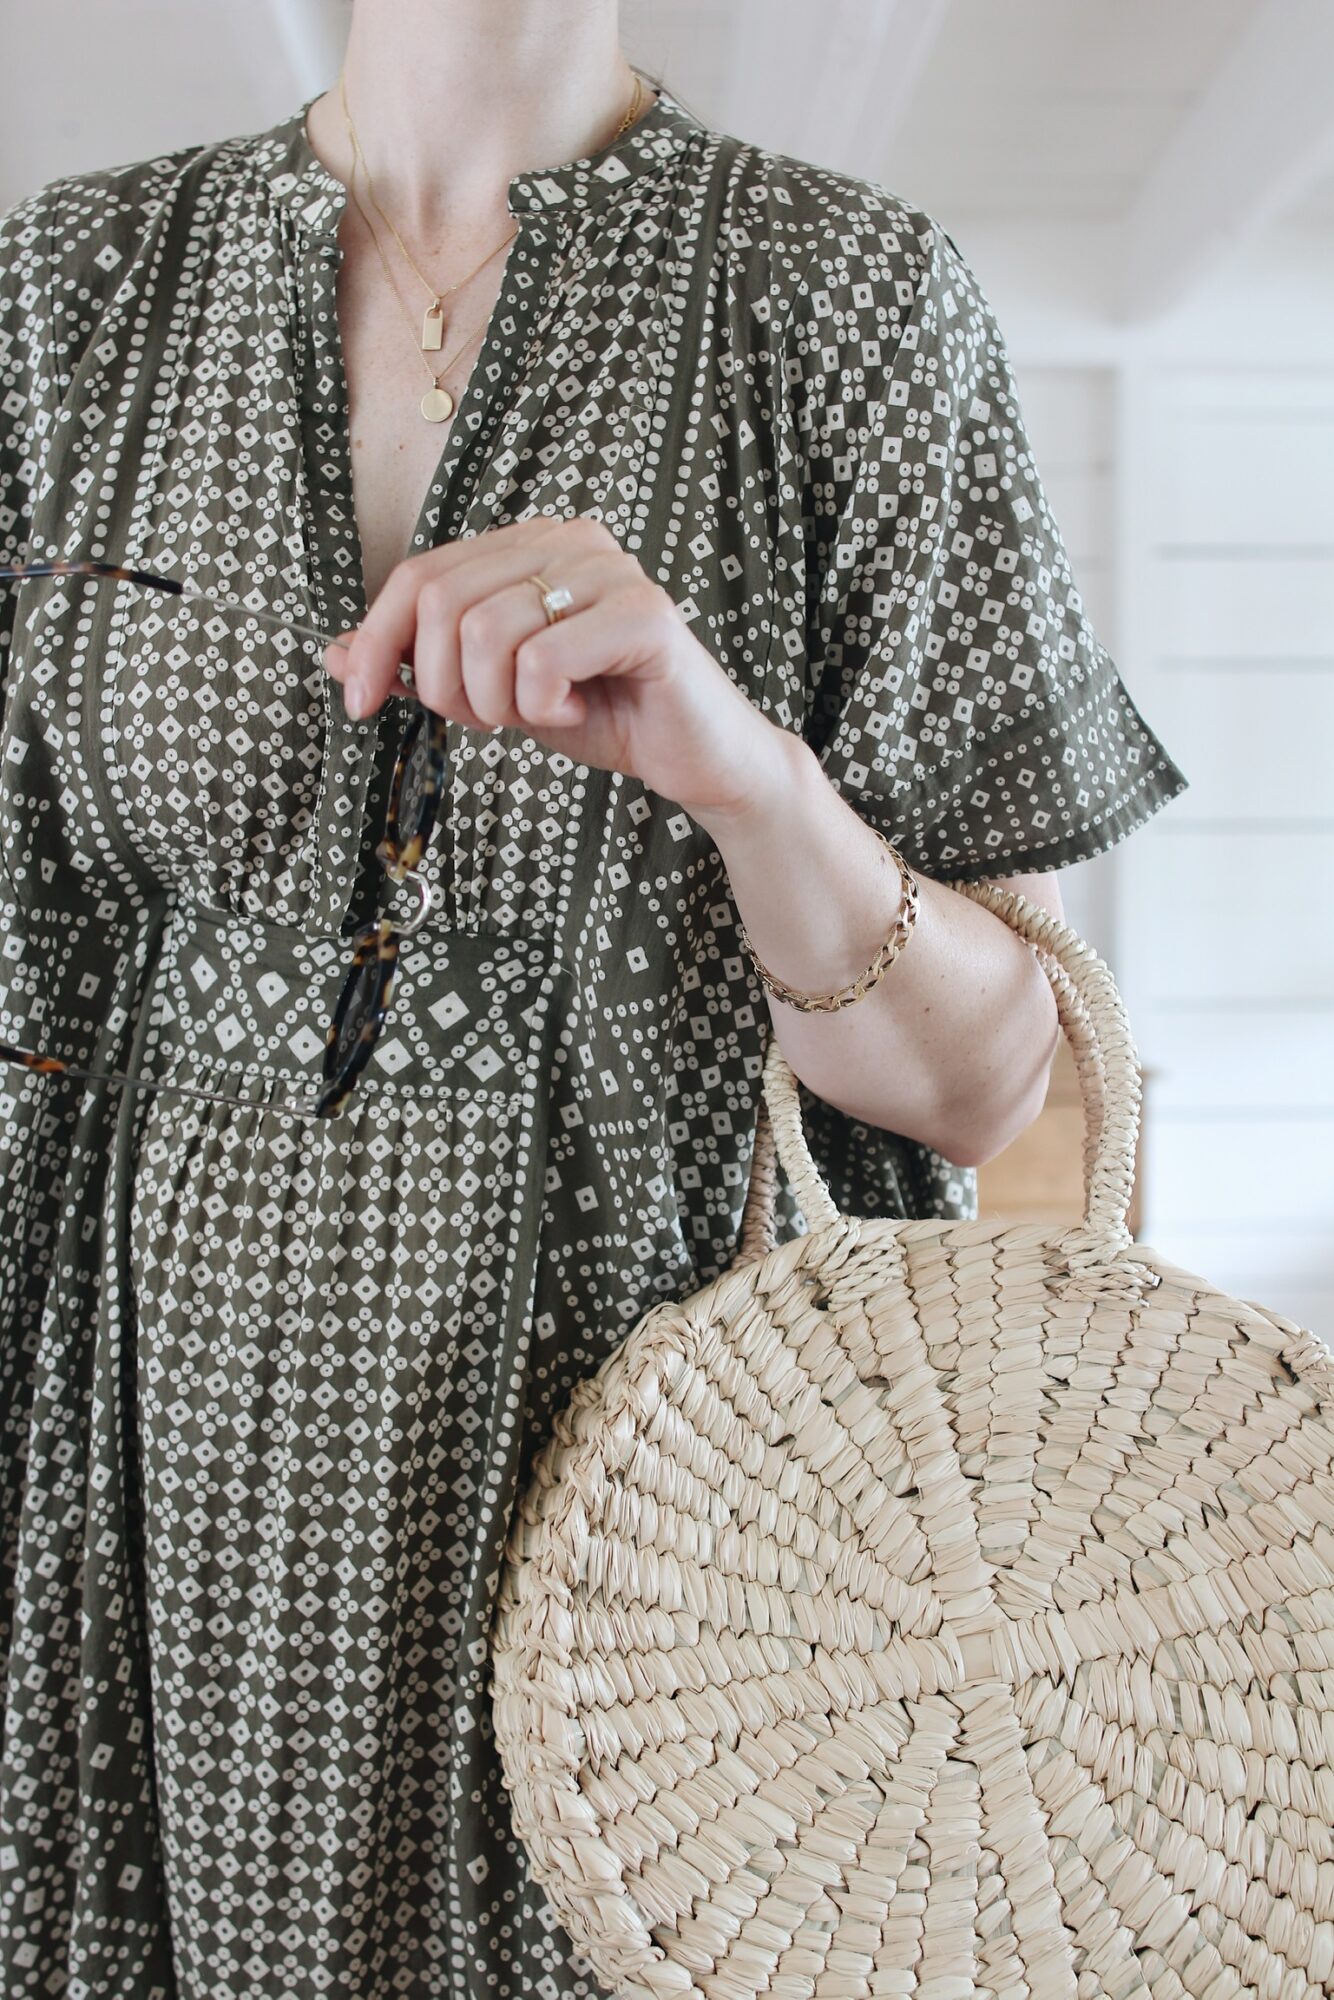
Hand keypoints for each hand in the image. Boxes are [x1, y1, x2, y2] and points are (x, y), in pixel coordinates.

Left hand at [323, 515, 786, 824]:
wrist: (695, 757)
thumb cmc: (604, 713)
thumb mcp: (495, 691)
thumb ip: (423, 664)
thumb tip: (333, 651)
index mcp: (531, 544)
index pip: (420, 574)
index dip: (374, 640)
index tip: (359, 701)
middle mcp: (569, 540)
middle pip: (442, 598)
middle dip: (440, 683)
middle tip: (484, 719)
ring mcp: (610, 571)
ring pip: (486, 631)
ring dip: (493, 700)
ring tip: (535, 712)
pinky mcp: (646, 615)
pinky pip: (542, 659)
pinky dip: (543, 705)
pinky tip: (578, 707)